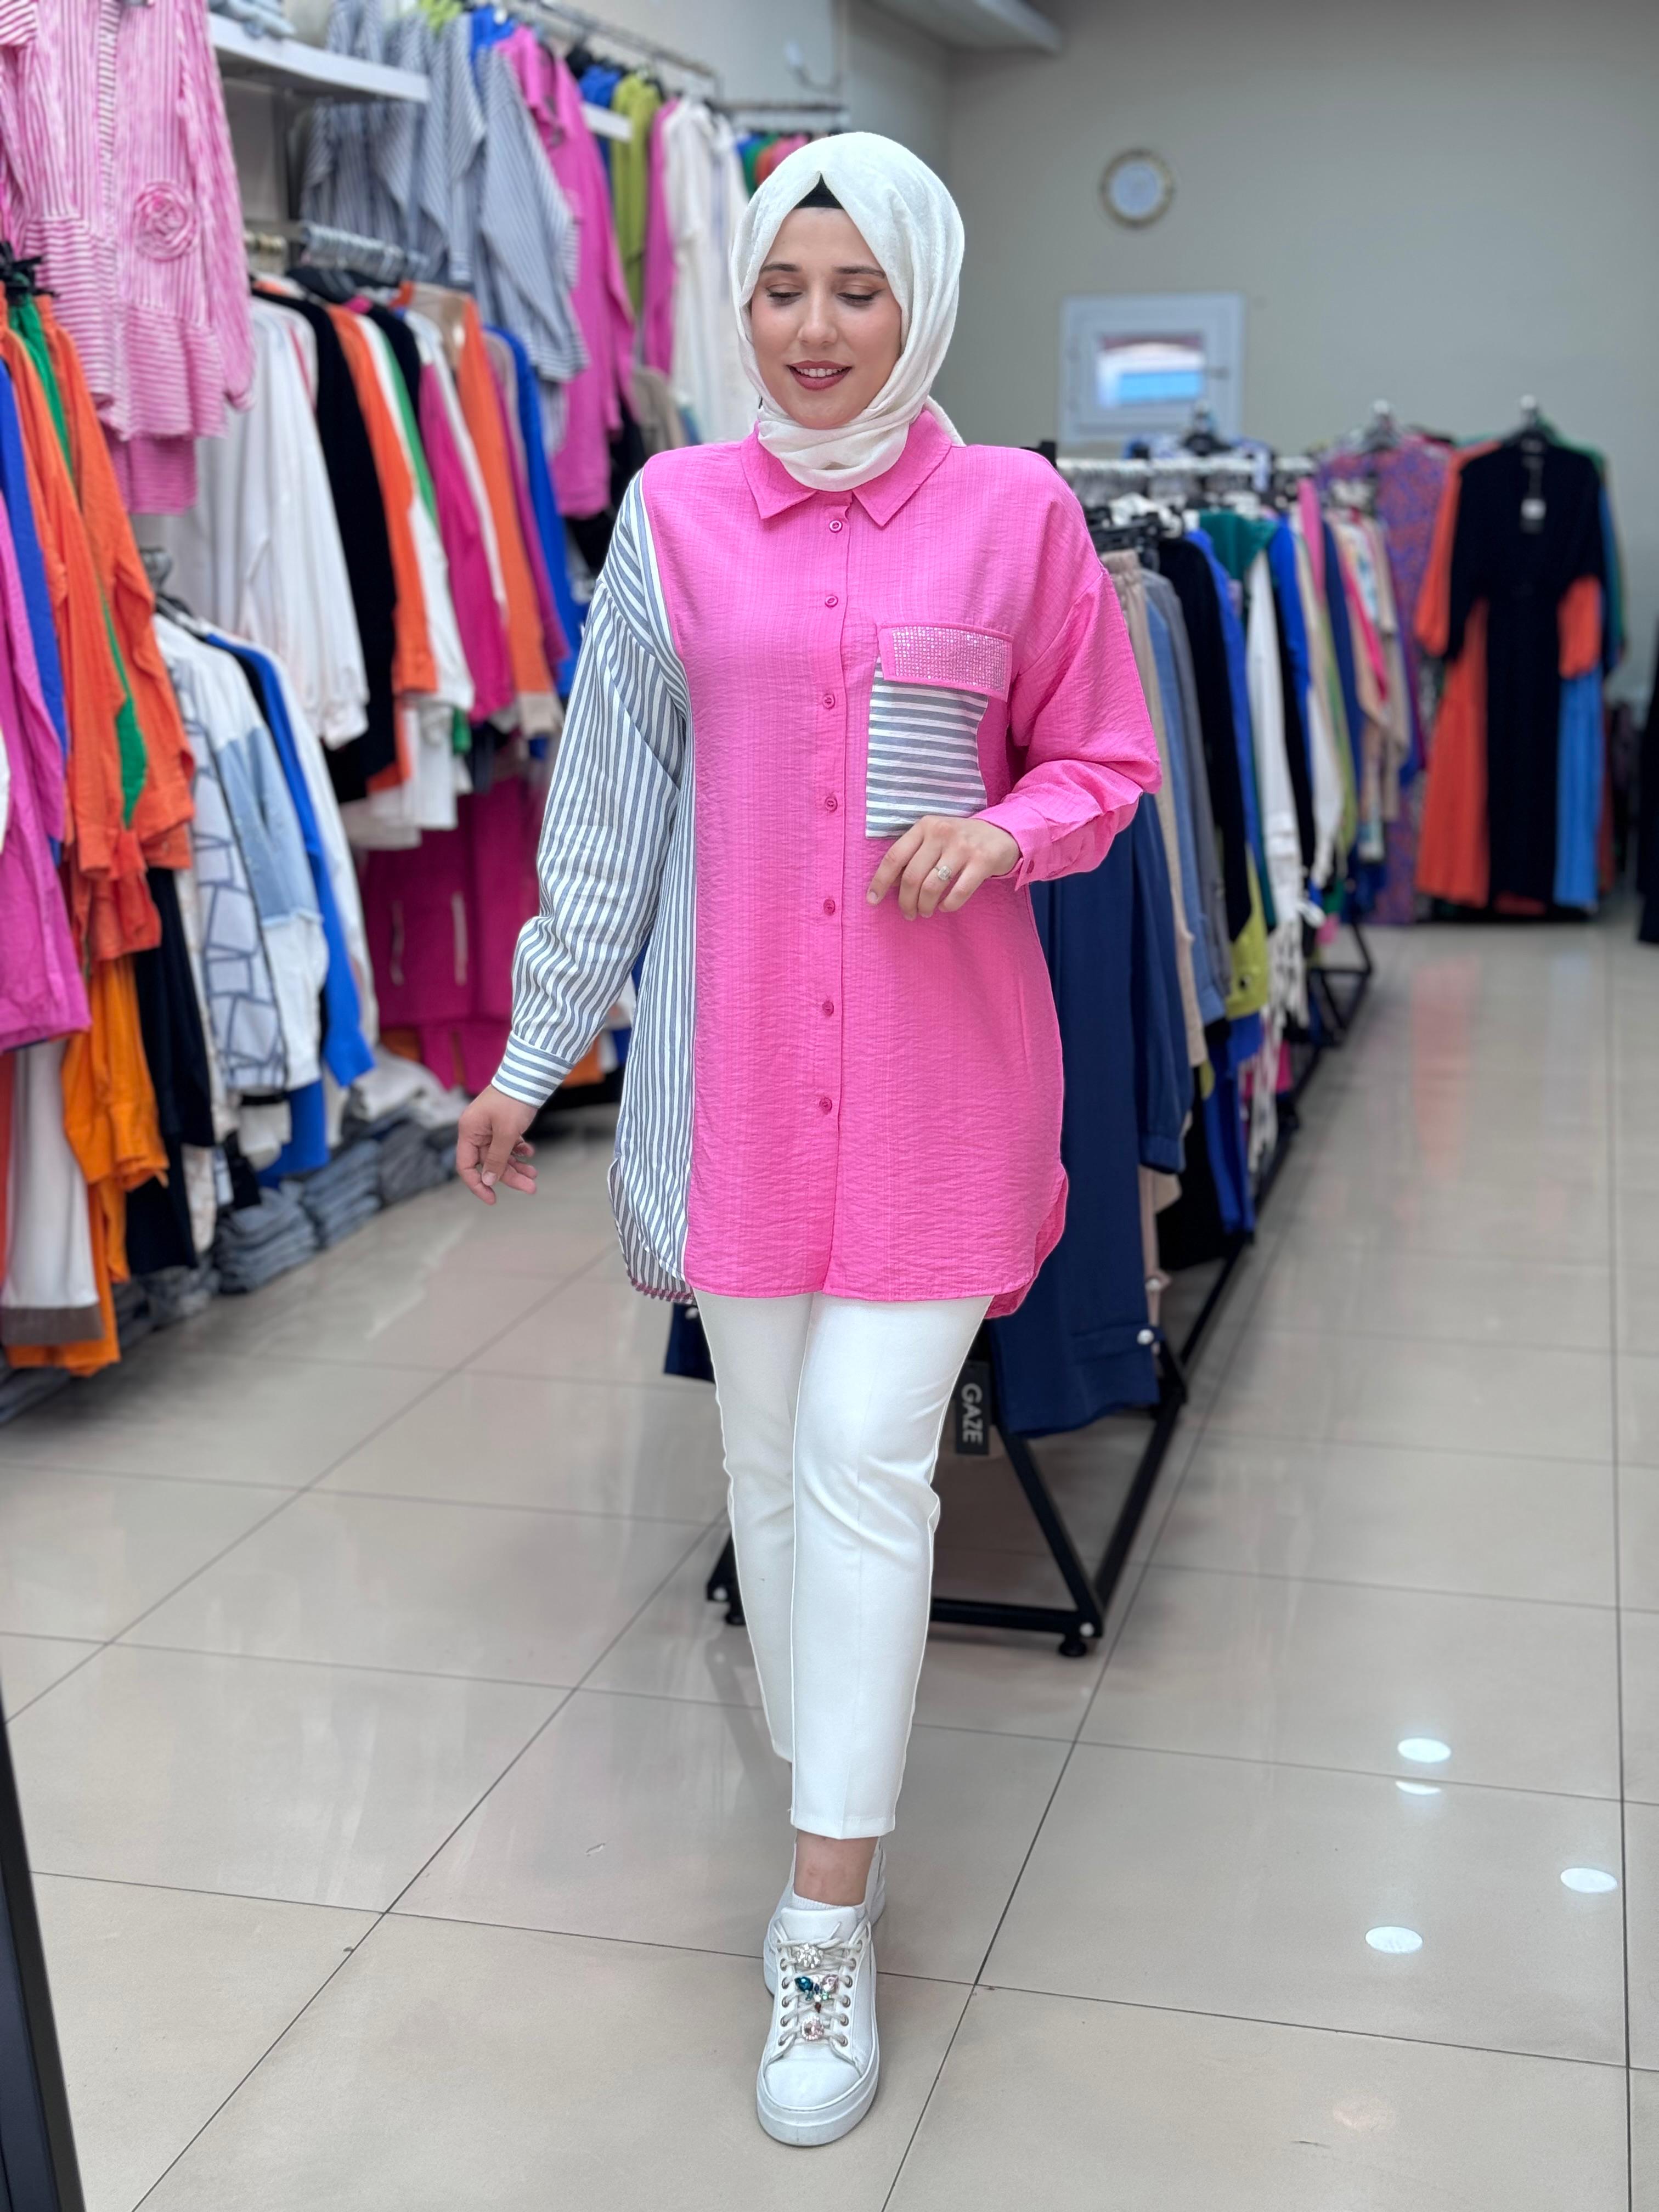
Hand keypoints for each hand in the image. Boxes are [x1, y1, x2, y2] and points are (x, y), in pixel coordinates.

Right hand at [456, 1084, 538, 1205]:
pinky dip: (519, 1151)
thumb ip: (497, 1158)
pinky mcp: (503, 1124)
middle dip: (509, 1176)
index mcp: (469, 1132)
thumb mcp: (506, 1133)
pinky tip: (530, 1153)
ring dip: (517, 1166)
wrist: (528, 1076)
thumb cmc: (513, 1101)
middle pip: (489, 1163)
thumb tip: (488, 1180)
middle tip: (531, 1187)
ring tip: (534, 1174)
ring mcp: (489, 1128)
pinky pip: (508, 1144)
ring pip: (501, 1155)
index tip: (492, 1199)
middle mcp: (476, 1131)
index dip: (478, 1185)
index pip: (466, 1166)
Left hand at [866, 815, 1020, 919]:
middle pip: (911, 876)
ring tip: (926, 912)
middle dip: (906, 902)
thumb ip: (914, 856)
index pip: (894, 856)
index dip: (880, 882)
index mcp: (924, 826)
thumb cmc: (960, 841)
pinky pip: (958, 892)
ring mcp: (963, 846)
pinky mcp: (983, 860)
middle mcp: (941, 833)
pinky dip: (948, 905)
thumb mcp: (935, 839)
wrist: (1003, 834)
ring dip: (925, 906)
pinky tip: (946, 907)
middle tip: (909, 913)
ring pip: (932, 886)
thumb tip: (889, 884)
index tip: (872, 901)